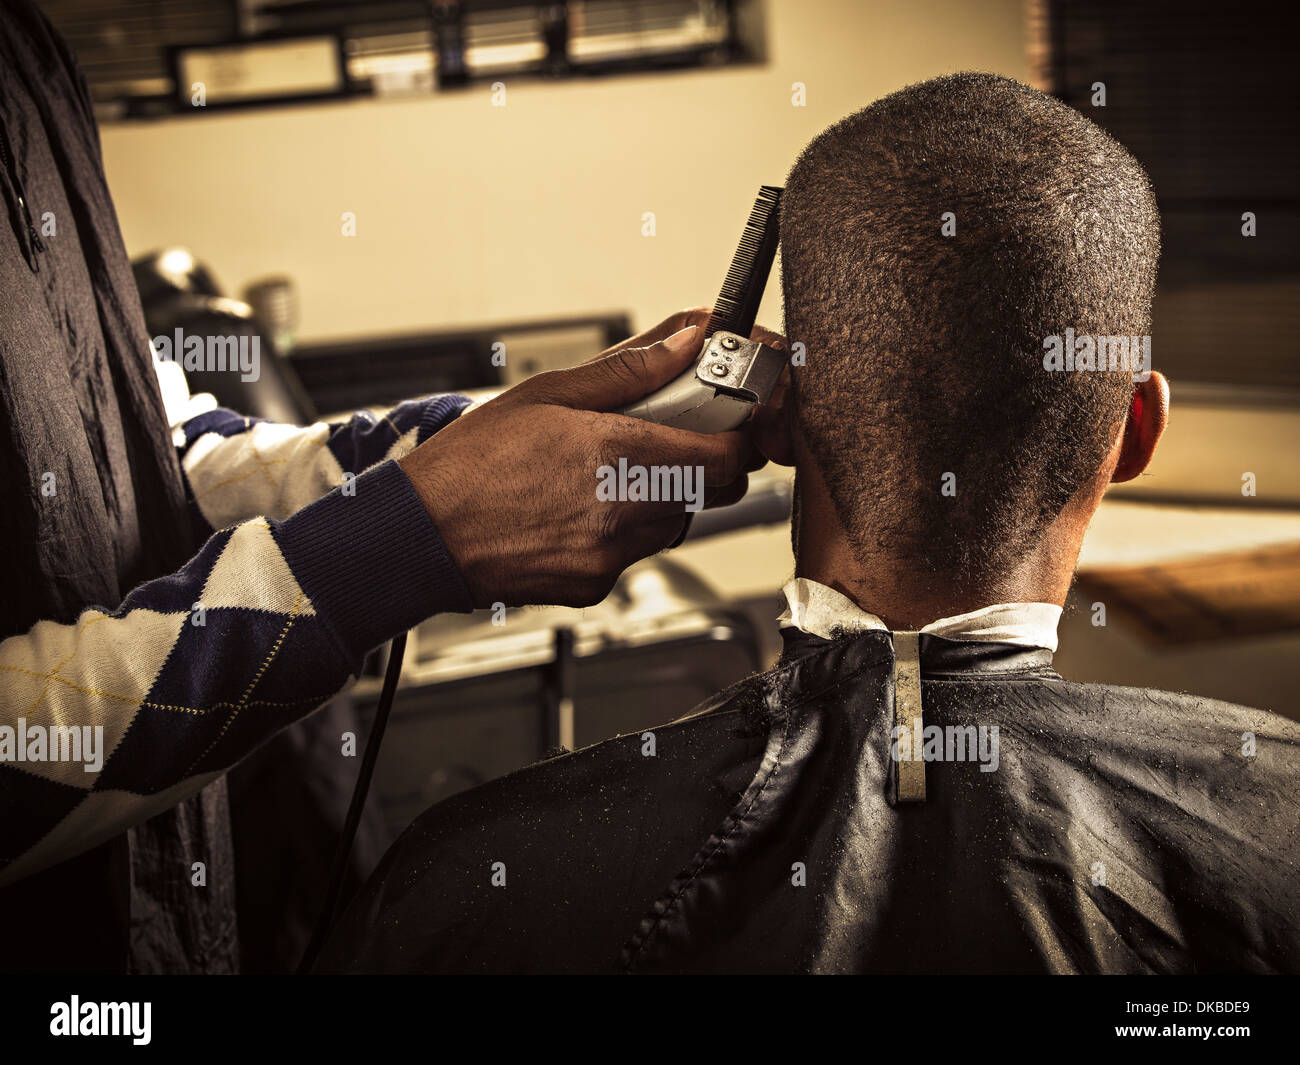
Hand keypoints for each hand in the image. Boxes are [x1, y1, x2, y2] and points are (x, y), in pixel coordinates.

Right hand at [398, 315, 760, 607]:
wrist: (419, 538)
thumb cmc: (468, 464)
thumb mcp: (545, 394)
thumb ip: (629, 369)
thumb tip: (686, 340)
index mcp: (618, 453)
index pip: (727, 454)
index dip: (736, 434)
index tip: (724, 418)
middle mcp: (624, 511)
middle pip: (714, 491)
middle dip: (705, 462)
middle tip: (669, 438)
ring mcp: (610, 555)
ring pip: (674, 523)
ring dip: (661, 495)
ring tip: (605, 474)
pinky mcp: (594, 586)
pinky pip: (633, 554)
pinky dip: (621, 530)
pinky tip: (577, 510)